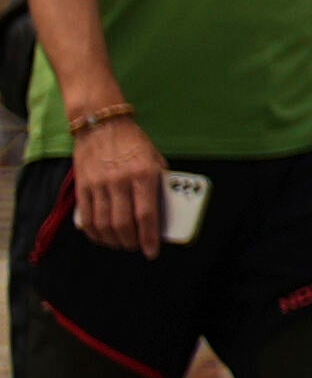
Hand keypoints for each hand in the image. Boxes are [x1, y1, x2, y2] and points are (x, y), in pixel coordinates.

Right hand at [56, 108, 158, 259]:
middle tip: (135, 246)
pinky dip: (94, 232)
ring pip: (104, 224)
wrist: (102, 124)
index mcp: (144, 174)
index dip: (149, 238)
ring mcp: (99, 185)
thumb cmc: (133, 142)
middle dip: (130, 242)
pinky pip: (87, 217)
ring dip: (112, 240)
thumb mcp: (154, 158)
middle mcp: (121, 181)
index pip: (147, 214)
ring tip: (120, 244)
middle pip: (123, 224)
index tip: (152, 252)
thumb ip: (158, 182)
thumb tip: (162, 209)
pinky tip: (101, 236)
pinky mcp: (83, 186)